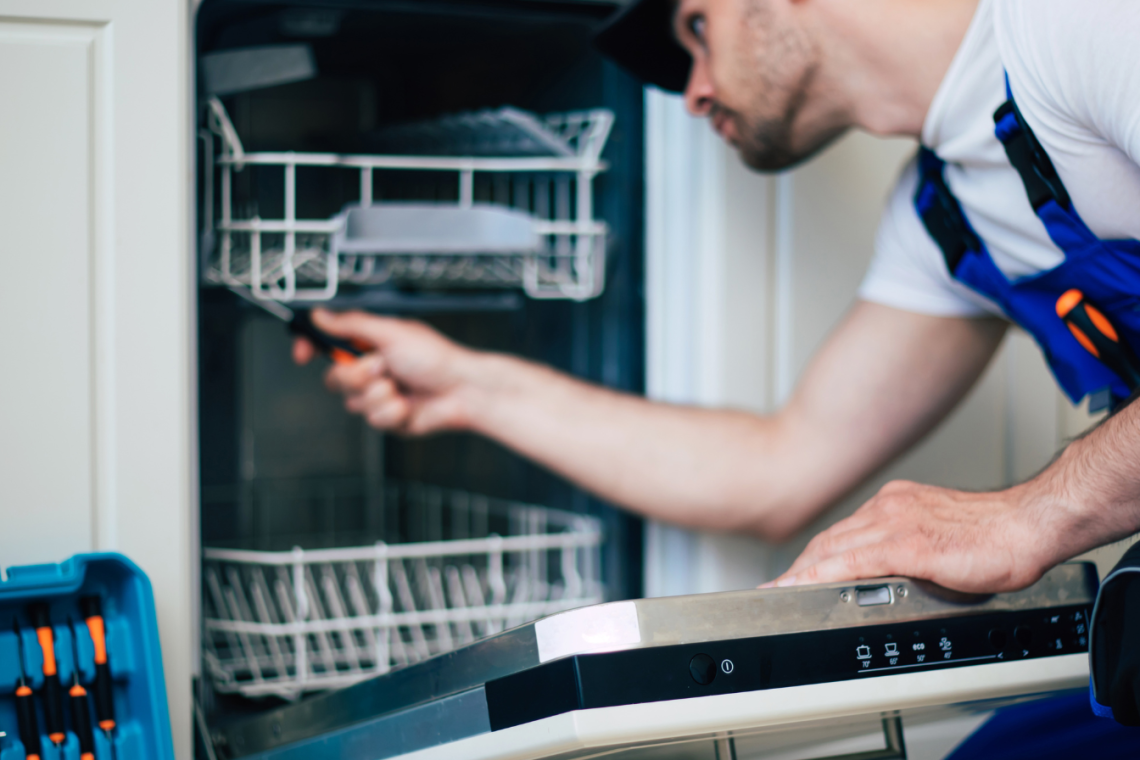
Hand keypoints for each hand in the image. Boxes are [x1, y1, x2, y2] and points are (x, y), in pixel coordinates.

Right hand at [293, 309, 478, 433]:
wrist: (463, 391)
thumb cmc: (437, 358)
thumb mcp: (391, 332)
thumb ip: (351, 324)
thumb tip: (320, 315)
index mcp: (370, 344)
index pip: (327, 344)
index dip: (309, 347)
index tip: (302, 353)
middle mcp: (371, 369)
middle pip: (334, 378)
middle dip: (357, 376)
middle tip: (382, 367)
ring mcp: (379, 394)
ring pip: (353, 403)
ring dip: (378, 394)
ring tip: (400, 385)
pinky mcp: (388, 417)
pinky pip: (372, 420)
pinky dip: (391, 412)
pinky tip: (408, 404)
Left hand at [767, 480, 1062, 593]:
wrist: (1026, 526)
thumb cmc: (994, 534)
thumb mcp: (936, 534)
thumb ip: (907, 546)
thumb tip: (890, 571)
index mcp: (895, 503)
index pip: (843, 531)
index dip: (814, 553)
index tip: (796, 570)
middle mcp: (889, 507)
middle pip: (830, 539)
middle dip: (801, 565)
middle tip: (778, 586)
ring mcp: (897, 523)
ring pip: (835, 548)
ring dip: (804, 572)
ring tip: (782, 591)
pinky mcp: (909, 544)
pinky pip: (856, 561)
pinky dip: (826, 574)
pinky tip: (809, 586)